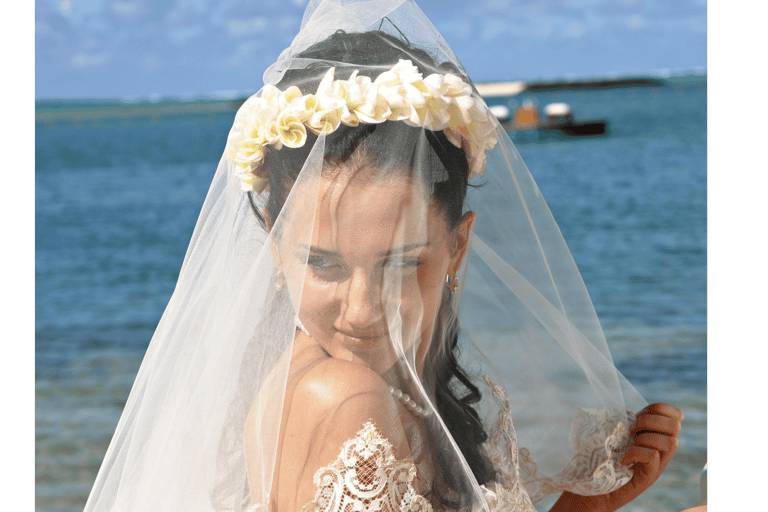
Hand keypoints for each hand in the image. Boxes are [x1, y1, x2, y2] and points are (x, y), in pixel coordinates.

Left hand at [551, 403, 682, 511]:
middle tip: (631, 431)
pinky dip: (635, 453)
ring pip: (671, 442)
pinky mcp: (649, 477)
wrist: (592, 489)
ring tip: (628, 444)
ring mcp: (657, 465)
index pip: (674, 414)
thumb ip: (627, 422)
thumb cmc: (599, 458)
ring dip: (645, 437)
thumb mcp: (615, 434)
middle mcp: (662, 450)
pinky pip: (652, 456)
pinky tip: (623, 460)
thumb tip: (626, 410)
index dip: (658, 409)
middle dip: (650, 421)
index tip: (637, 416)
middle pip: (675, 425)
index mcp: (656, 436)